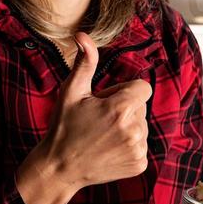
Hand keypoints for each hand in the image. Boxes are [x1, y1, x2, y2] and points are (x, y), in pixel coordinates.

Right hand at [35, 32, 152, 192]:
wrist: (60, 168)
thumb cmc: (63, 127)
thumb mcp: (71, 92)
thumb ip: (84, 63)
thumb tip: (83, 35)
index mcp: (121, 108)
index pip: (142, 87)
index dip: (125, 91)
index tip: (107, 100)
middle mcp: (134, 129)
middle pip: (141, 106)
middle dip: (125, 108)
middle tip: (99, 119)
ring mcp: (138, 149)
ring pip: (142, 126)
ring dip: (127, 127)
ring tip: (102, 136)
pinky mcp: (140, 164)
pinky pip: (141, 145)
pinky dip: (128, 146)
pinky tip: (108, 149)